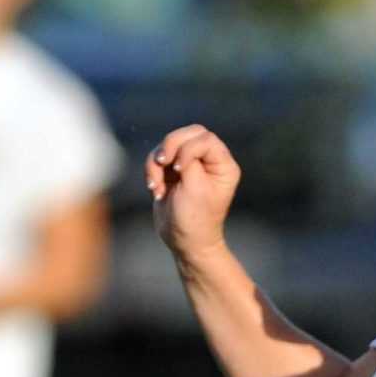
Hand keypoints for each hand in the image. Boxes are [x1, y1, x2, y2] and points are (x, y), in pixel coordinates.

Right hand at [145, 124, 241, 261]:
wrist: (184, 242)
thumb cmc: (195, 219)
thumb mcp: (194, 187)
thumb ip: (188, 159)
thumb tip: (173, 145)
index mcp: (223, 164)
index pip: (205, 139)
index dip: (188, 148)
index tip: (179, 168)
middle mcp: (209, 161)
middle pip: (187, 134)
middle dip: (171, 146)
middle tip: (162, 162)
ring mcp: (190, 164)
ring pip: (169, 144)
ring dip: (157, 163)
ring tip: (156, 186)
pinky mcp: (173, 171)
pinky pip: (158, 158)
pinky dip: (152, 170)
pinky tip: (154, 189)